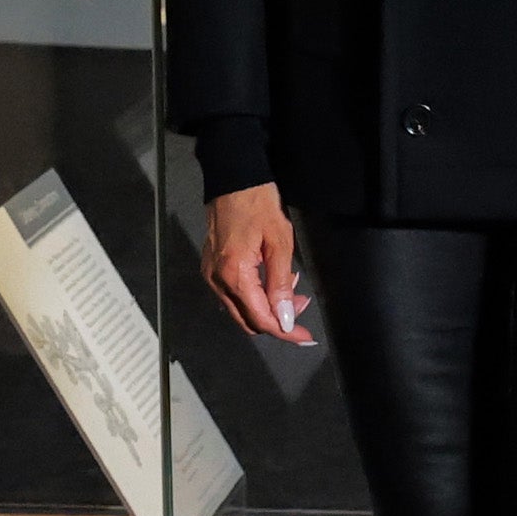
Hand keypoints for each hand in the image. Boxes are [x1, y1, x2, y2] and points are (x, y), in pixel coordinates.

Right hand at [202, 181, 310, 342]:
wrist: (233, 179)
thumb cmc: (259, 205)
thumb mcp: (279, 243)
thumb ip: (280, 285)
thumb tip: (284, 319)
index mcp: (234, 275)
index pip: (261, 319)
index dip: (285, 331)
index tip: (305, 337)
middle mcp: (217, 281)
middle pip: (248, 321)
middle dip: (277, 321)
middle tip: (301, 306)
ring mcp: (211, 275)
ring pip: (241, 310)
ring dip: (267, 309)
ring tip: (290, 290)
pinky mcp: (211, 268)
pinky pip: (234, 296)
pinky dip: (254, 297)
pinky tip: (272, 281)